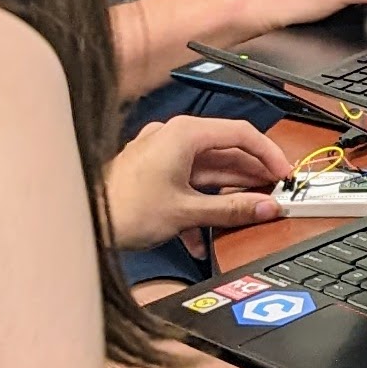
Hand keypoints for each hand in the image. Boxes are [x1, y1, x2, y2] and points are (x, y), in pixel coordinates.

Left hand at [103, 114, 293, 253]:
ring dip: (228, 192)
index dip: (269, 154)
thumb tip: (265, 207)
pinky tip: (205, 233)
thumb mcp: (187, 212)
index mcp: (184, 134)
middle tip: (273, 193)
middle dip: (251, 176)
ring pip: (207, 169)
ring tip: (248, 211)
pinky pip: (187, 182)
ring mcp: (160, 155)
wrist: (82, 221)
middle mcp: (172, 138)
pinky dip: (202, 202)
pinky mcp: (152, 174)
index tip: (284, 174)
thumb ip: (232, 209)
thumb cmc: (122, 208)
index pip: (241, 134)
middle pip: (225, 152)